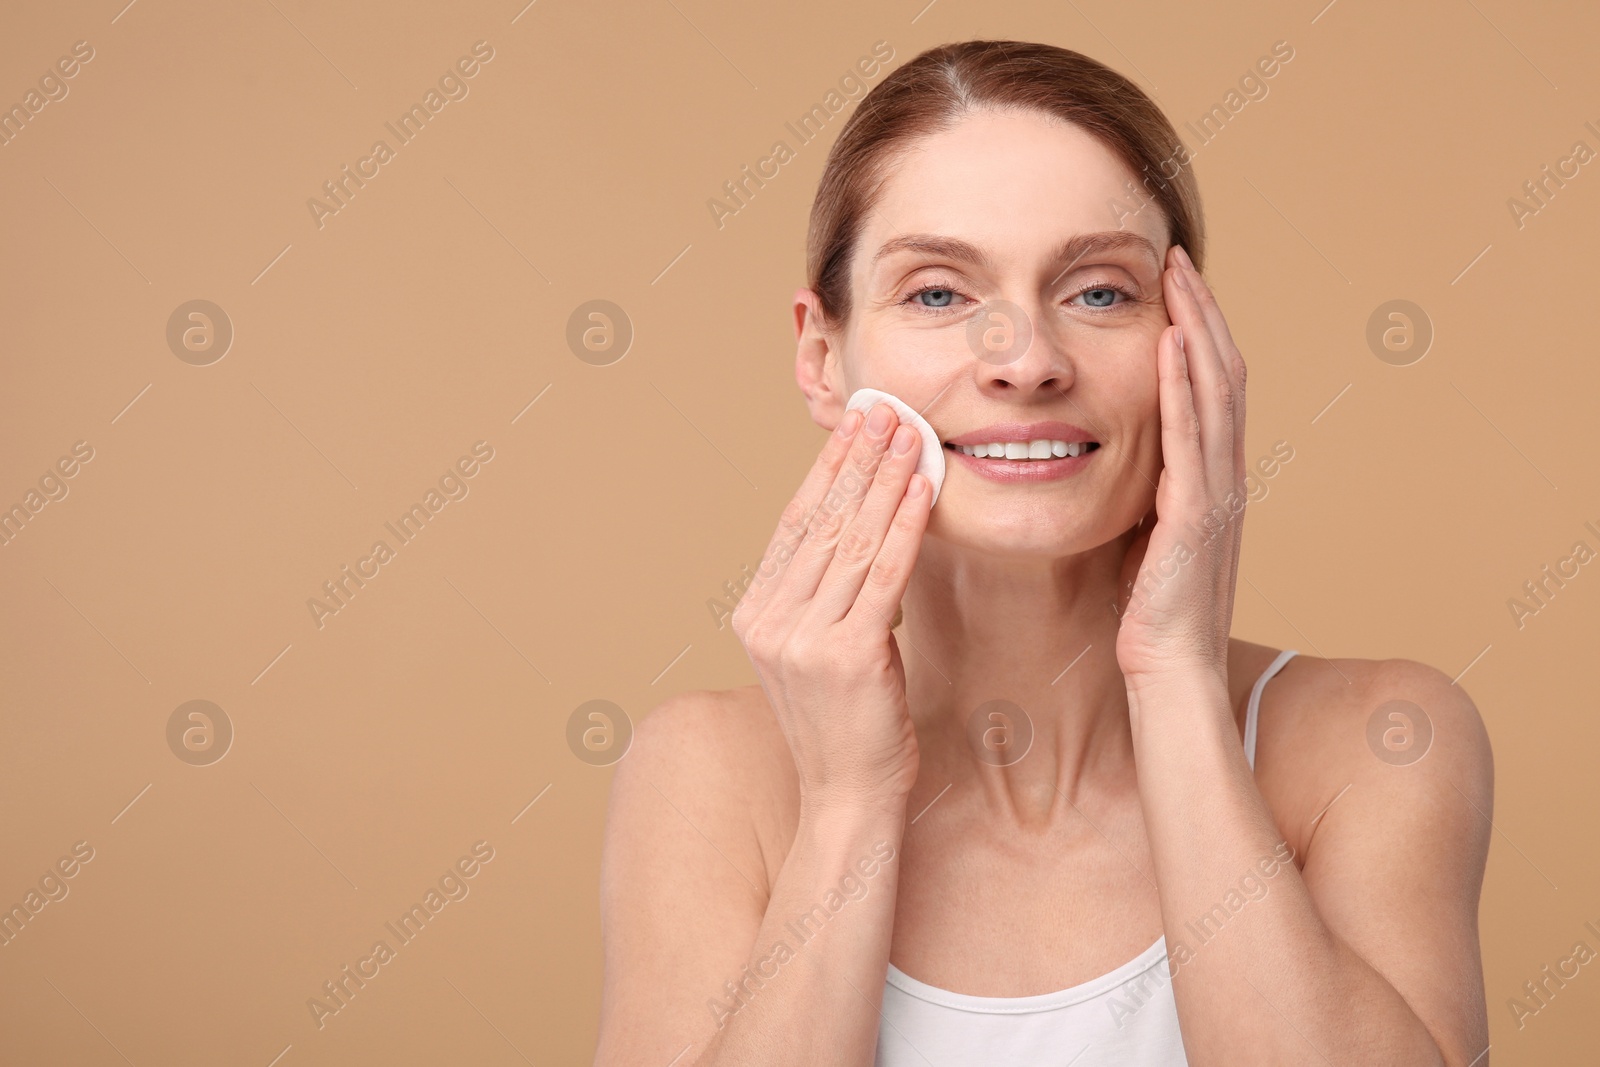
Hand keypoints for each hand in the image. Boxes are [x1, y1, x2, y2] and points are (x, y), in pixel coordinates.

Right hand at [731, 403, 932, 811]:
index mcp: (755, 615)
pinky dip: (905, 525)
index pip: (795, 525)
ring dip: (885, 479)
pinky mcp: (845, 654)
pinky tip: (922, 488)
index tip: (852, 427)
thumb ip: (826, 595)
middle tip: (884, 410)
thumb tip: (861, 526)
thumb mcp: (820, 650)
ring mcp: (801, 638)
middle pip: (822, 522)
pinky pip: (883, 574)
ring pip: (853, 540)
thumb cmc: (847, 725)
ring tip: (909, 434)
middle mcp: (768, 621)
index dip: (826, 471)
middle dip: (857, 460)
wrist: (848, 798)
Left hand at [1115, 245, 1248, 688]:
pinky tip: (1172, 346)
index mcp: (1210, 480)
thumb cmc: (1149, 613)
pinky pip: (1192, 439)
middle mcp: (1223, 477)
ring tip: (1176, 277)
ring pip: (1216, 393)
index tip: (1172, 284)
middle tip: (1175, 257)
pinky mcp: (1196, 517)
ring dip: (1196, 329)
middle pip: (1221, 372)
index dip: (1196, 331)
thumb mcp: (1143, 536)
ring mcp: (1216, 495)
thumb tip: (1110, 456)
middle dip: (1199, 311)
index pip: (1210, 387)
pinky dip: (1185, 388)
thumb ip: (1141, 491)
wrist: (1171, 672)